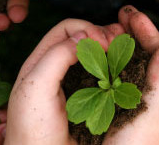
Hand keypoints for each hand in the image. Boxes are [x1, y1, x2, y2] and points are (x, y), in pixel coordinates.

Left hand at [5, 18, 124, 143]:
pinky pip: (103, 77)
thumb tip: (82, 37)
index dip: (86, 29)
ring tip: (126, 50)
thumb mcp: (35, 87)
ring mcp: (75, 84)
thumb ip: (55, 57)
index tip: (102, 42)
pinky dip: (115, 69)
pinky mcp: (89, 100)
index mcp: (41, 61)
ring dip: (111, 49)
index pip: (66, 30)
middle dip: (103, 35)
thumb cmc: (32, 129)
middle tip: (119, 42)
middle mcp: (58, 69)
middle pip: (83, 39)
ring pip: (95, 56)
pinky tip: (124, 69)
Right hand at [104, 5, 158, 143]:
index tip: (134, 15)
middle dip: (138, 34)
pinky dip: (112, 62)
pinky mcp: (120, 108)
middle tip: (123, 13)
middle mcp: (158, 100)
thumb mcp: (153, 119)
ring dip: (125, 44)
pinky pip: (120, 79)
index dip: (150, 33)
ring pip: (134, 66)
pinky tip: (103, 52)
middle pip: (151, 58)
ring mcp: (138, 103)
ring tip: (112, 27)